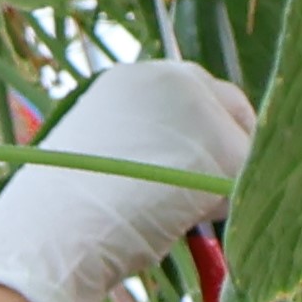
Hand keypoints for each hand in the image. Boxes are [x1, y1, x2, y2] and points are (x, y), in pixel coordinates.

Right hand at [0, 61, 260, 301]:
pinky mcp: (218, 140)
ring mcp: (196, 104)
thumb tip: (186, 166)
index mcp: (132, 79)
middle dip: (231, 147)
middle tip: (220, 192)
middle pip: (231, 105)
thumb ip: (150, 147)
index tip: (203, 166)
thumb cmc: (68, 212)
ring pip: (241, 145)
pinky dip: (224, 208)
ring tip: (176, 212)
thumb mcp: (108, 158)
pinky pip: (245, 180)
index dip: (206, 131)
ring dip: (221, 181)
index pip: (195, 92)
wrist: (56, 226)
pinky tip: (184, 220)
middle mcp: (167, 75)